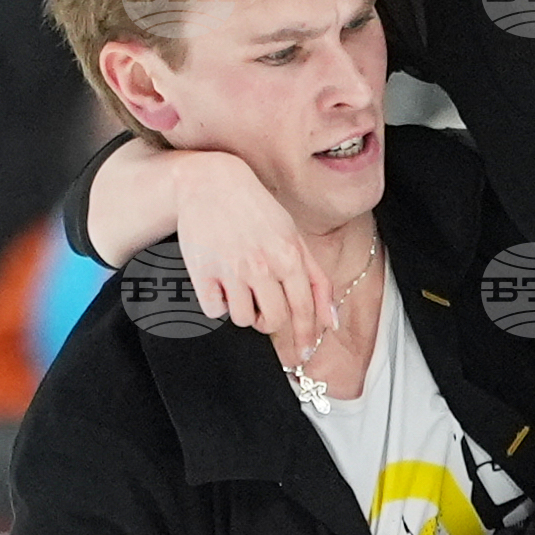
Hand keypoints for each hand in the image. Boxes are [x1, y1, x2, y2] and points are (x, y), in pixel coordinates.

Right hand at [174, 151, 337, 361]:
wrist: (212, 183)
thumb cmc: (257, 211)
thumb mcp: (294, 238)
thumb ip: (316, 280)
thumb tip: (332, 322)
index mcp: (289, 256)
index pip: (304, 309)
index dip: (306, 334)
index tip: (304, 351)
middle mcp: (262, 265)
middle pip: (274, 321)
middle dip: (270, 322)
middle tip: (263, 308)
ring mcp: (231, 269)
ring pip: (243, 320)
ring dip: (244, 313)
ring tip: (240, 290)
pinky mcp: (202, 272)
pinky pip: (215, 311)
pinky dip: (218, 304)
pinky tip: (220, 284)